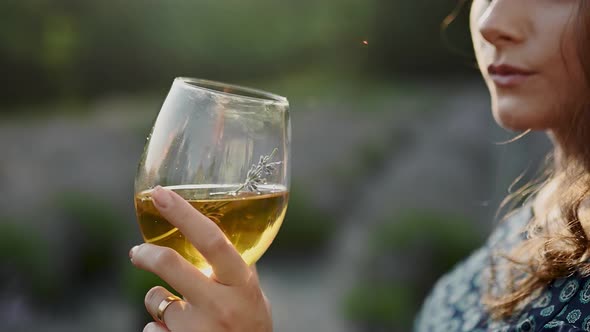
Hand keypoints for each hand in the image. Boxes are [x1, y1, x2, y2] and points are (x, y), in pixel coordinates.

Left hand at [129, 186, 272, 331]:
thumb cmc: (251, 327)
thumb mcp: (252, 295)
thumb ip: (234, 270)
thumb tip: (209, 237)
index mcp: (241, 284)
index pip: (212, 240)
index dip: (183, 214)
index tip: (160, 194)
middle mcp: (220, 305)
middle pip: (169, 265)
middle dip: (145, 254)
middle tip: (137, 253)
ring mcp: (197, 330)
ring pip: (155, 301)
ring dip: (159, 303)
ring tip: (182, 315)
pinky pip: (152, 330)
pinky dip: (160, 330)